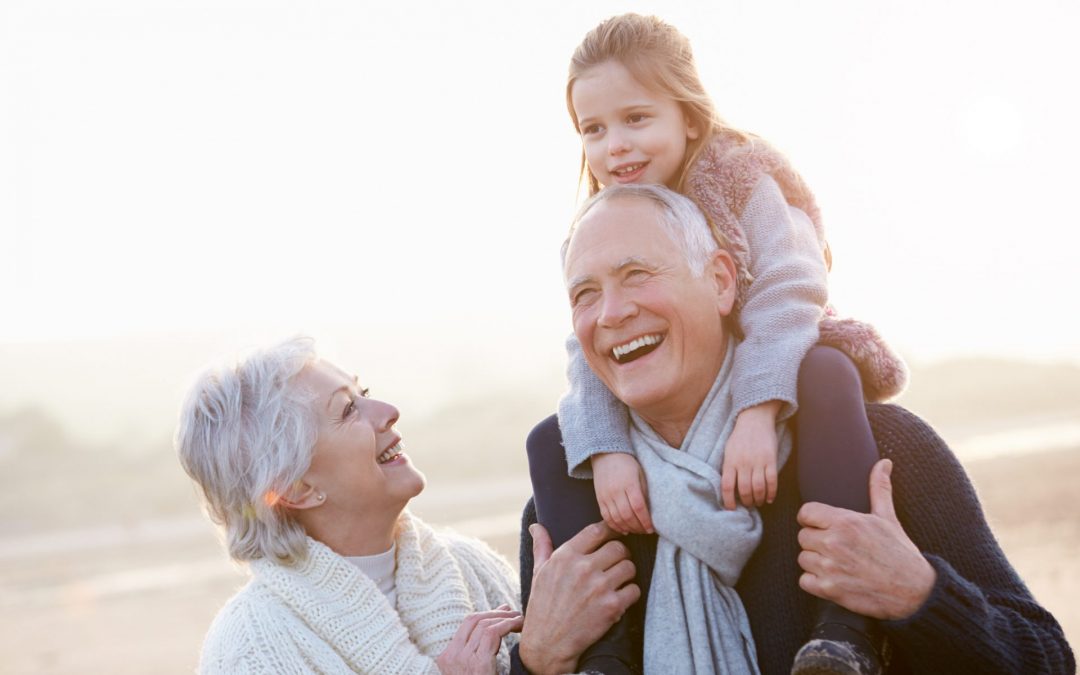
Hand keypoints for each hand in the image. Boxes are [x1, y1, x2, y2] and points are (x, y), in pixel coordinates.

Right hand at [435, 605, 522, 674]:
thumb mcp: (473, 670)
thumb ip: (479, 650)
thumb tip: (495, 622)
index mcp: (447, 658)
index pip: (466, 625)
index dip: (486, 614)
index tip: (502, 612)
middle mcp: (452, 656)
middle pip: (474, 620)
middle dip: (495, 612)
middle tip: (513, 612)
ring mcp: (463, 660)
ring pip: (484, 624)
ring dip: (505, 618)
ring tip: (520, 620)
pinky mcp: (478, 664)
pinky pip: (493, 633)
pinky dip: (508, 625)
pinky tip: (518, 626)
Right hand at [519, 522, 639, 674]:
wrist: (548, 644)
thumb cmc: (542, 606)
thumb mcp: (539, 572)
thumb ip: (542, 546)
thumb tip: (536, 526)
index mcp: (566, 556)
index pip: (598, 530)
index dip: (609, 531)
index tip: (613, 536)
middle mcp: (583, 568)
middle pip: (619, 547)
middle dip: (619, 555)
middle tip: (615, 564)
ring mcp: (599, 587)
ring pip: (629, 567)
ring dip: (626, 574)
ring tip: (617, 581)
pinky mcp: (611, 607)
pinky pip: (634, 590)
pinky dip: (630, 594)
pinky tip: (619, 599)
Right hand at [592, 453, 653, 533]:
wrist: (606, 454)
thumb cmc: (627, 463)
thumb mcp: (640, 474)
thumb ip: (644, 492)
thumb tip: (649, 511)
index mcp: (629, 484)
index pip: (638, 507)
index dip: (645, 521)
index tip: (651, 528)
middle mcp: (616, 491)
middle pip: (627, 516)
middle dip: (638, 527)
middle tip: (645, 531)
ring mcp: (606, 496)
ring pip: (616, 518)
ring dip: (628, 528)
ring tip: (636, 530)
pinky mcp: (599, 499)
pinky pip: (606, 517)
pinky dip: (615, 526)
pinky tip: (623, 529)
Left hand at [721, 401, 779, 508]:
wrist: (755, 419)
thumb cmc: (739, 437)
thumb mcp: (728, 450)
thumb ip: (728, 467)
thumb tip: (728, 488)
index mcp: (730, 461)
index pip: (726, 486)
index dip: (728, 501)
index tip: (731, 508)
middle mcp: (743, 463)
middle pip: (744, 490)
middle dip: (746, 501)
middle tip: (748, 505)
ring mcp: (758, 461)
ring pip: (758, 488)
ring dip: (758, 499)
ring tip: (758, 502)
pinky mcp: (771, 460)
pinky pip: (772, 481)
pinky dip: (771, 493)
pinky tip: (769, 498)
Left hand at [796, 458, 936, 619]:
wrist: (915, 592)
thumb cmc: (900, 553)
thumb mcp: (888, 518)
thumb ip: (879, 488)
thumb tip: (884, 462)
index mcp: (845, 522)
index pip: (805, 513)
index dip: (814, 520)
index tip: (825, 527)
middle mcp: (834, 543)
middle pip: (803, 536)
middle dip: (817, 542)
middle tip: (837, 548)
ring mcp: (830, 567)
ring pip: (803, 559)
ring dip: (816, 562)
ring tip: (838, 564)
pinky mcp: (829, 590)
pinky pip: (804, 581)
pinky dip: (815, 582)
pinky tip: (834, 579)